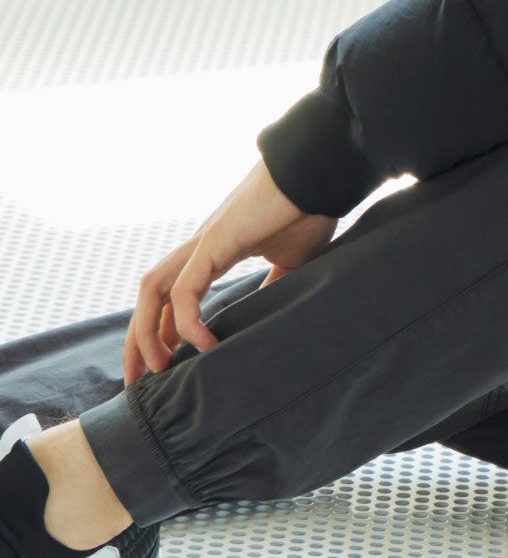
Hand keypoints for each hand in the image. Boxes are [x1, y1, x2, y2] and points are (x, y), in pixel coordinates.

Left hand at [123, 155, 338, 387]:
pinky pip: (184, 289)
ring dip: (148, 332)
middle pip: (151, 295)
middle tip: (138, 384)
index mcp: (215, 250)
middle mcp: (200, 247)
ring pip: (154, 290)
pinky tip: (205, 344)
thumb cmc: (310, 208)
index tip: (164, 369)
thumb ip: (273, 284)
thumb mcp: (291, 258)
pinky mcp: (215, 242)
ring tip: (160, 370)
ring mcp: (204, 242)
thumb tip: (269, 312)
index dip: (163, 332)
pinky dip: (187, 321)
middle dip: (139, 340)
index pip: (173, 295)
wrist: (318, 173)